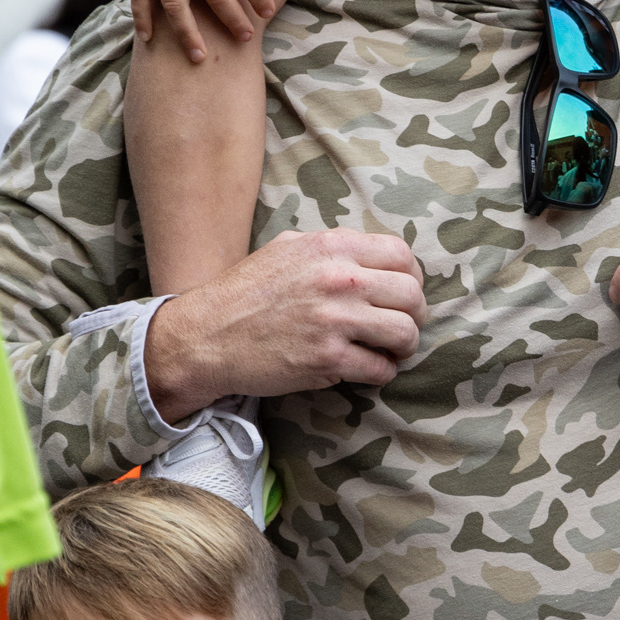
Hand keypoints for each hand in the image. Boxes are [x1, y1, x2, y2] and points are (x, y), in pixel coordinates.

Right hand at [144, 228, 428, 419]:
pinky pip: (380, 369)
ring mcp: (335, 320)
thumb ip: (332, 248)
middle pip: (412, 295)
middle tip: (401, 328)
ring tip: (388, 351)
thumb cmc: (246, 293)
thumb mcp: (288, 249)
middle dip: (414, 315)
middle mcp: (339, 278)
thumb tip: (374, 258)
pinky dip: (380, 373)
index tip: (402, 295)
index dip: (411, 278)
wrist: (206, 336)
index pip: (402, 255)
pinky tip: (366, 370)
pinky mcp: (328, 359)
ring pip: (405, 333)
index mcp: (332, 247)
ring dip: (403, 347)